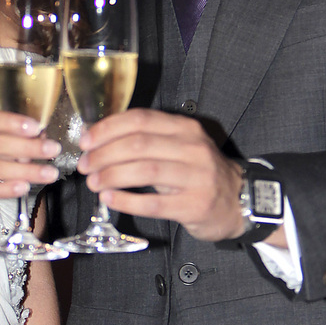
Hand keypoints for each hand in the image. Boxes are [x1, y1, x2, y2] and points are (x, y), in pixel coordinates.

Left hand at [78, 109, 246, 241]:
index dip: (108, 129)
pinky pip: (153, 203)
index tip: (86, 141)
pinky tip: (109, 200)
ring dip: (112, 176)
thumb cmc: (200, 174)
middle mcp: (193, 148)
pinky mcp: (195, 205)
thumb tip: (99, 139)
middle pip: (138, 144)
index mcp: (185, 128)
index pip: (140, 119)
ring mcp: (197, 177)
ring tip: (94, 183)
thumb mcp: (181, 147)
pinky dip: (126, 201)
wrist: (240, 201)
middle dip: (104, 154)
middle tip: (85, 165)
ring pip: (144, 171)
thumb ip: (148, 139)